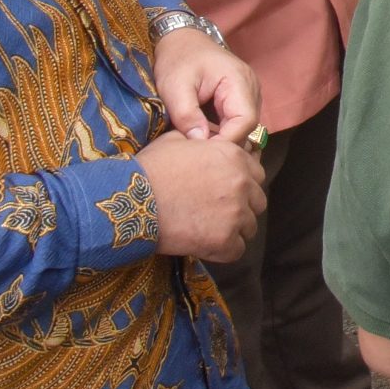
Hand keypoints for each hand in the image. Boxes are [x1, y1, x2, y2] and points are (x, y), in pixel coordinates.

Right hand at [138, 132, 266, 261]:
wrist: (132, 203)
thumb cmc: (149, 170)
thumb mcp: (175, 140)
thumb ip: (200, 139)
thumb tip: (203, 138)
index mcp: (234, 156)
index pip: (256, 174)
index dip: (241, 184)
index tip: (224, 192)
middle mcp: (242, 183)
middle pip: (257, 201)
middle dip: (241, 207)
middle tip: (217, 213)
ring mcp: (235, 213)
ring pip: (249, 227)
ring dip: (233, 229)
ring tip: (208, 230)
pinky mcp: (225, 240)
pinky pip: (236, 250)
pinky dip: (223, 250)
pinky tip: (205, 246)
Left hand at [152, 24, 261, 143]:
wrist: (181, 40)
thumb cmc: (177, 60)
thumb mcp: (174, 87)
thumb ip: (187, 114)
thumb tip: (200, 141)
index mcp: (239, 80)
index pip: (245, 121)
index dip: (227, 141)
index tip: (202, 154)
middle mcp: (251, 87)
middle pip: (248, 126)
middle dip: (225, 143)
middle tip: (199, 156)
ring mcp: (249, 93)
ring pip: (245, 126)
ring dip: (225, 138)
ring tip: (200, 147)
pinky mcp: (241, 98)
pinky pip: (238, 121)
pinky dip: (224, 131)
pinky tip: (205, 136)